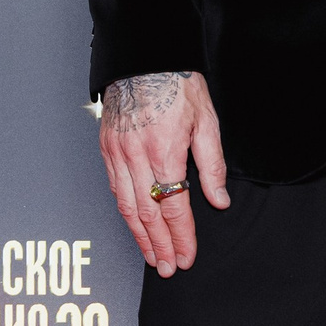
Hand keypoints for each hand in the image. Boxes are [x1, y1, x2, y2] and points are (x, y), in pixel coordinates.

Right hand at [98, 69, 228, 274]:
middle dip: (160, 245)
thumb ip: (212, 165)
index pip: (175, 208)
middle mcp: (137, 157)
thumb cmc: (177, 84)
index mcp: (165, 152)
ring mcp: (118, 154)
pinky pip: (115, 189)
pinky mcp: (107, 149)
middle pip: (148, 215)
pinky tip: (134, 225)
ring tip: (152, 257)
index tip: (188, 256)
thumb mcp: (207, 121)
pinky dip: (125, 213)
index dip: (182, 237)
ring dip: (140, 236)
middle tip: (169, 268)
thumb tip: (219, 200)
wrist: (143, 57)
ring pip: (127, 207)